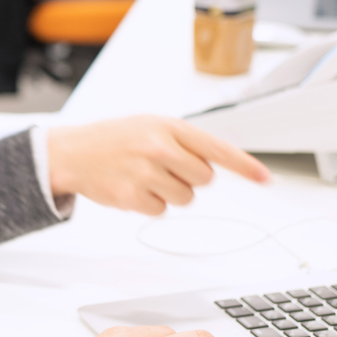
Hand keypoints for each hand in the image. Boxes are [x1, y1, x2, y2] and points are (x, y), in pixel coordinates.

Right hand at [47, 115, 268, 213]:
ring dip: (170, 192)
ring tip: (145, 176)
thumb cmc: (113, 139)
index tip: (265, 178)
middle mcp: (159, 148)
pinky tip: (132, 187)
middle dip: (190, 177)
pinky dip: (150, 203)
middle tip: (164, 167)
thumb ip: (184, 141)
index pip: (217, 148)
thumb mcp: (150, 125)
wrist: (71, 152)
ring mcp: (146, 173)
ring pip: (186, 198)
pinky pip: (161, 210)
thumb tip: (217, 163)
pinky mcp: (133, 197)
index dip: (245, 166)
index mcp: (168, 127)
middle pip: (205, 178)